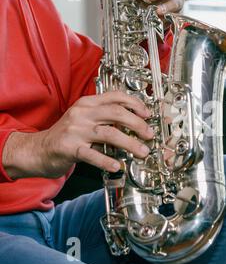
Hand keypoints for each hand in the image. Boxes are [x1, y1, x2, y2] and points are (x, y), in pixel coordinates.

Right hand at [3, 92, 153, 178]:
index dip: (135, 104)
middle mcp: (82, 114)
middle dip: (137, 124)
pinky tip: (117, 166)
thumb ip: (106, 118)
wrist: (38, 150)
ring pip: (109, 133)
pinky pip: (92, 154)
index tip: (147, 114)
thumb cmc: (67, 136)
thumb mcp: (86, 119)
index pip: (115, 96)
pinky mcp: (69, 148)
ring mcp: (75, 130)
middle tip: (149, 135)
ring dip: (130, 143)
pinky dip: (107, 161)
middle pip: (116, 113)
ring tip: (142, 152)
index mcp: (87, 103)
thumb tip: (135, 123)